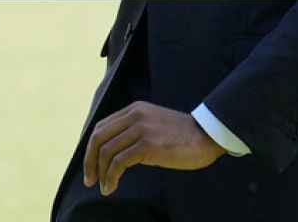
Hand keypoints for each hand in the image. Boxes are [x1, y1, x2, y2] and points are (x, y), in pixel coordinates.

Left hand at [82, 102, 225, 195]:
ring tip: (104, 188)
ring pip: (107, 152)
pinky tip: (112, 187)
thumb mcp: (153, 127)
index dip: (91, 149)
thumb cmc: (182, 137)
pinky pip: (119, 162)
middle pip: (99, 138)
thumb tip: (114, 156)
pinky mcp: (148, 144)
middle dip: (90, 161)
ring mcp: (141, 129)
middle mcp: (134, 115)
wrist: (207, 136)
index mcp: (134, 110)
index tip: (91, 167)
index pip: (101, 128)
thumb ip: (134, 134)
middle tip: (90, 180)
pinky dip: (111, 177)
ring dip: (101, 173)